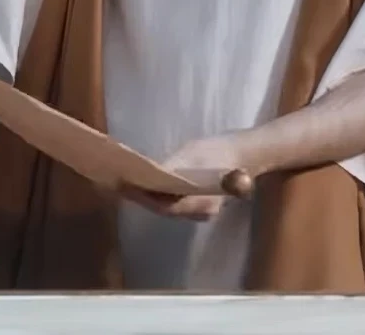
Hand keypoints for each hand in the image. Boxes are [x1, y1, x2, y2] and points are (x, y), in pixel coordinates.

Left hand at [122, 135, 247, 221]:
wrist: (245, 154)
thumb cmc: (221, 152)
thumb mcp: (198, 154)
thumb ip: (179, 167)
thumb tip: (157, 174)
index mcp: (201, 202)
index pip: (167, 206)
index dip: (145, 198)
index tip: (126, 186)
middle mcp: (199, 212)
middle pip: (163, 209)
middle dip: (142, 197)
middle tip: (119, 183)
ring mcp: (198, 210)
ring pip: (166, 207)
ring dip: (147, 196)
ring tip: (126, 182)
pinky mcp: (195, 203)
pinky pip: (172, 202)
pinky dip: (156, 194)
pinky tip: (143, 183)